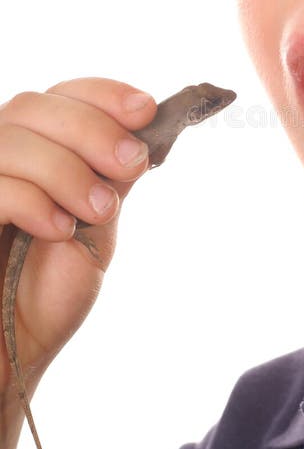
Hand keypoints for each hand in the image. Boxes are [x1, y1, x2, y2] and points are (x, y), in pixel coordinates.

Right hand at [0, 78, 155, 392]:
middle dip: (93, 128)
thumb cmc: (49, 292)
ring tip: (99, 210)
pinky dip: (34, 201)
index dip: (102, 94)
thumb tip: (142, 128)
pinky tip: (59, 230)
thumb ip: (110, 176)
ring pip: (13, 138)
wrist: (16, 354)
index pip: (60, 95)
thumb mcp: (95, 224)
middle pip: (34, 106)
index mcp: (34, 152)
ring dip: (68, 169)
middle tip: (130, 163)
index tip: (146, 110)